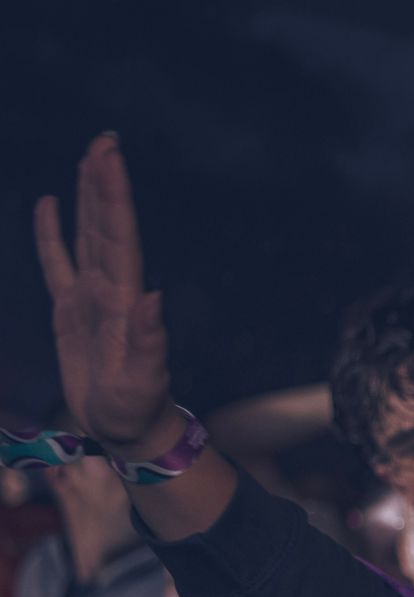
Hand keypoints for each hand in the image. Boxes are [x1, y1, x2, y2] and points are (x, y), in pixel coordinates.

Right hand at [34, 134, 179, 450]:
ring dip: (89, 197)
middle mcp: (110, 290)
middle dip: (104, 183)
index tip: (109, 158)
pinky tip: (52, 203)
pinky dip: (53, 233)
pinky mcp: (71, 310)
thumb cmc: (137, 411)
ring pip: (87, 235)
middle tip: (105, 141)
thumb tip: (153, 298)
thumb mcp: (143, 382)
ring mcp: (90, 297)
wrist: (128, 430)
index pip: (119, 236)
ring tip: (90, 157)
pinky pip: (57, 262)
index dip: (113, 196)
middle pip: (106, 225)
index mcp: (124, 300)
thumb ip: (149, 342)